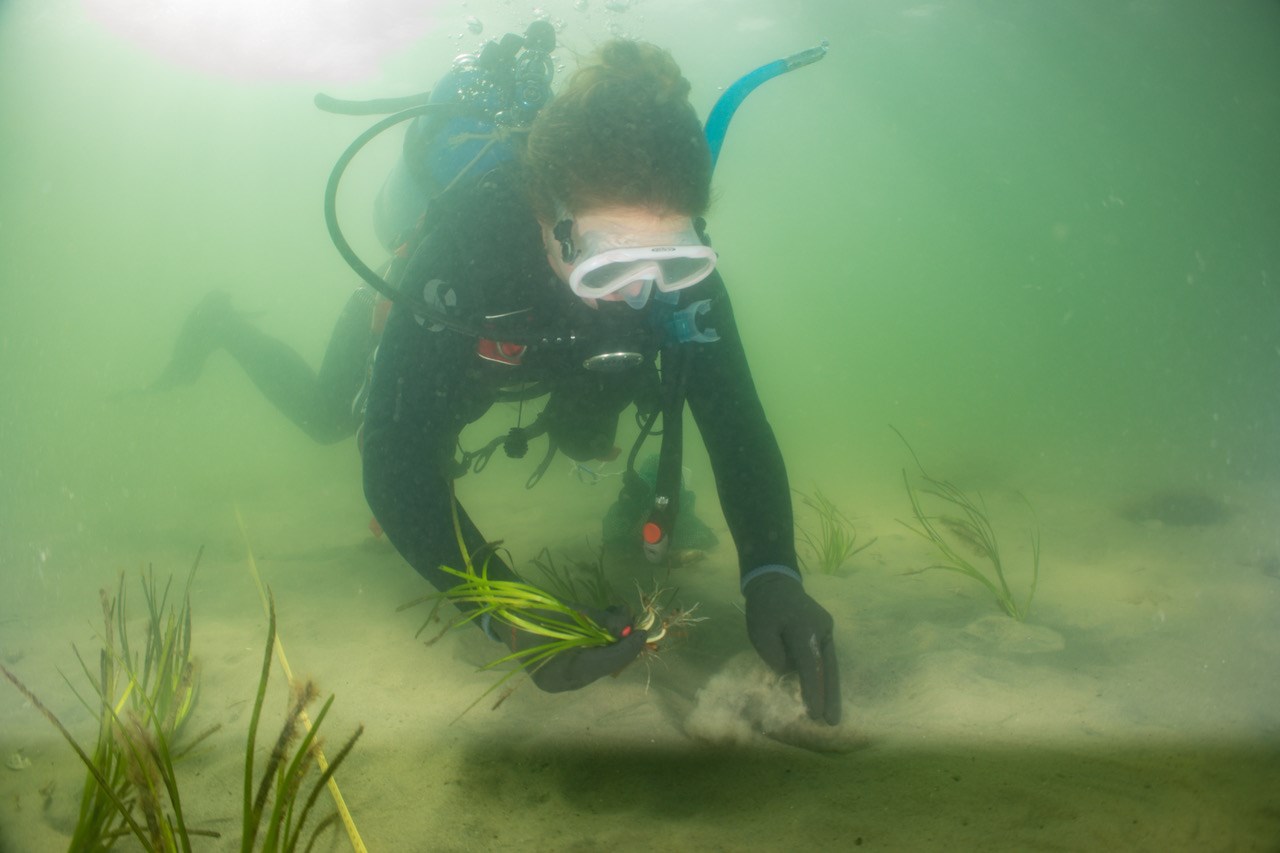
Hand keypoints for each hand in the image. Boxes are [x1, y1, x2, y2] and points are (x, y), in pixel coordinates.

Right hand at [509, 604, 647, 692]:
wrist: (508, 614)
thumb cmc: (534, 612)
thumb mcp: (572, 613)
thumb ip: (600, 621)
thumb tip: (627, 626)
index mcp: (559, 673)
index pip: (603, 664)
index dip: (626, 649)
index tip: (643, 634)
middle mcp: (564, 682)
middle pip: (604, 666)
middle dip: (622, 645)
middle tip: (635, 625)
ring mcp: (565, 677)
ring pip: (601, 663)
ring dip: (614, 642)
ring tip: (618, 617)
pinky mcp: (567, 669)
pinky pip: (592, 659)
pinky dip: (602, 643)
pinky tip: (607, 623)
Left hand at [744, 573, 840, 724]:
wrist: (775, 582)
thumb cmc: (764, 608)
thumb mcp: (760, 631)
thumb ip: (774, 655)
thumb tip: (790, 672)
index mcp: (803, 629)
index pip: (809, 666)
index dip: (812, 691)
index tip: (815, 714)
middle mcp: (821, 630)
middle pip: (828, 668)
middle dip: (830, 696)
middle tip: (832, 722)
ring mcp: (827, 629)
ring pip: (830, 664)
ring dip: (830, 689)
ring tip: (832, 714)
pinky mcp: (826, 630)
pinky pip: (826, 656)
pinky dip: (825, 675)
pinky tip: (824, 693)